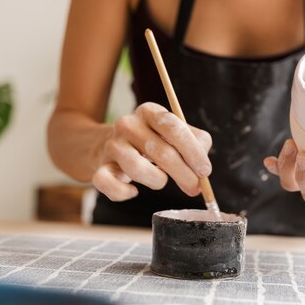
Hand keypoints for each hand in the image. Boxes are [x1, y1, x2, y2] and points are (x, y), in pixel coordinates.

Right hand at [92, 102, 211, 201]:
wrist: (110, 145)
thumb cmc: (152, 141)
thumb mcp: (175, 134)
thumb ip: (196, 142)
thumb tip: (203, 166)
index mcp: (149, 111)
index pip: (173, 127)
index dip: (192, 151)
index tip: (204, 170)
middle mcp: (128, 124)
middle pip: (160, 151)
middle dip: (183, 174)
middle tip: (194, 188)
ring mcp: (111, 144)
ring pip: (136, 168)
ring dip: (156, 181)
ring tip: (161, 181)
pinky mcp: (99, 166)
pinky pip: (106, 182)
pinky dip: (122, 193)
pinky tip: (133, 192)